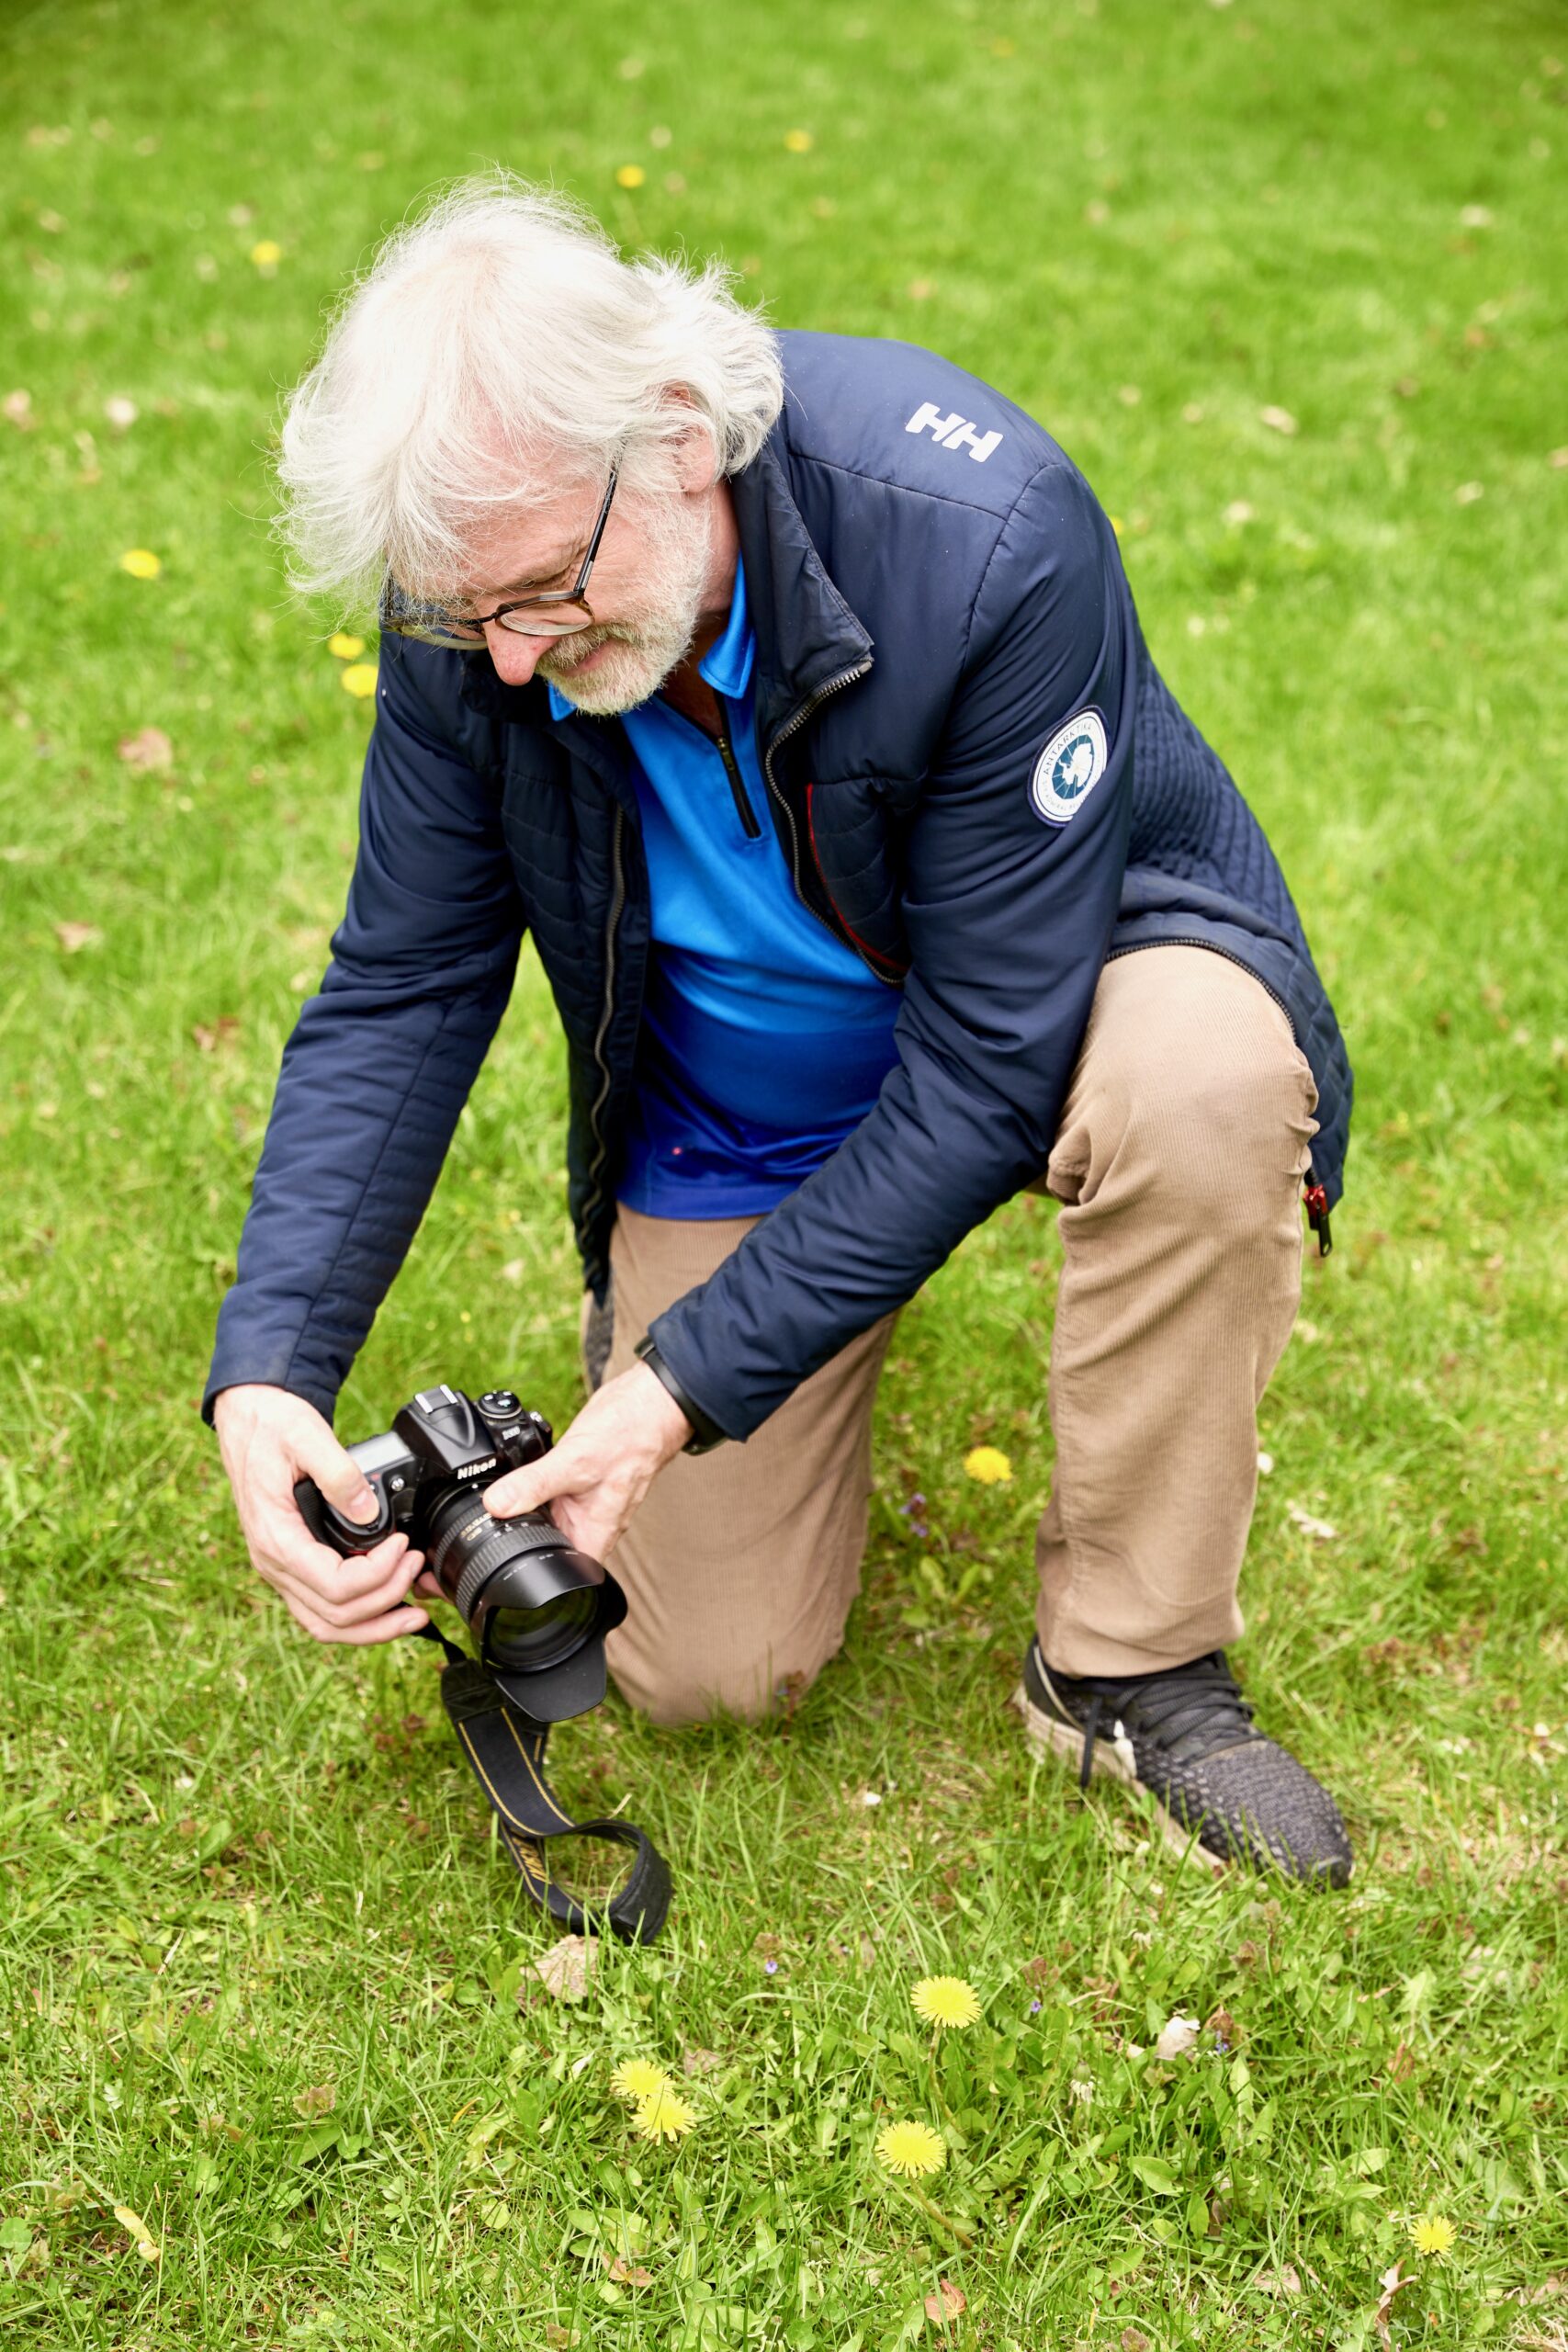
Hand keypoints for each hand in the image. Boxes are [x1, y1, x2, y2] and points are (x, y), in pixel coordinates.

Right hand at [212, 1382, 437, 1644]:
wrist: (248, 1419)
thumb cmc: (272, 1426)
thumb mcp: (305, 1435)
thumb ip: (338, 1473)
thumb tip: (369, 1511)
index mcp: (275, 1537)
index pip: (333, 1585)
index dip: (378, 1574)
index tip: (405, 1545)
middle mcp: (274, 1564)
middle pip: (334, 1616)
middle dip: (386, 1599)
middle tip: (417, 1566)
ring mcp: (281, 1570)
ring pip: (326, 1625)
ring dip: (374, 1626)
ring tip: (415, 1614)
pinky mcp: (293, 1566)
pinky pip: (322, 1609)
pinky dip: (359, 1616)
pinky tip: (390, 1603)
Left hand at [480, 1361, 691, 1563]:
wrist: (646, 1402)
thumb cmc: (629, 1436)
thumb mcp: (575, 1462)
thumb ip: (535, 1484)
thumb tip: (497, 1505)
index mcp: (596, 1532)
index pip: (566, 1575)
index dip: (538, 1578)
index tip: (505, 1565)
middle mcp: (591, 1521)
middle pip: (550, 1544)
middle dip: (523, 1537)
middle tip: (496, 1521)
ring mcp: (583, 1500)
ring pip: (546, 1516)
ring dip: (525, 1508)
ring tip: (509, 1491)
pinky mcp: (575, 1479)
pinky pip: (547, 1490)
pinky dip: (532, 1483)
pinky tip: (521, 1471)